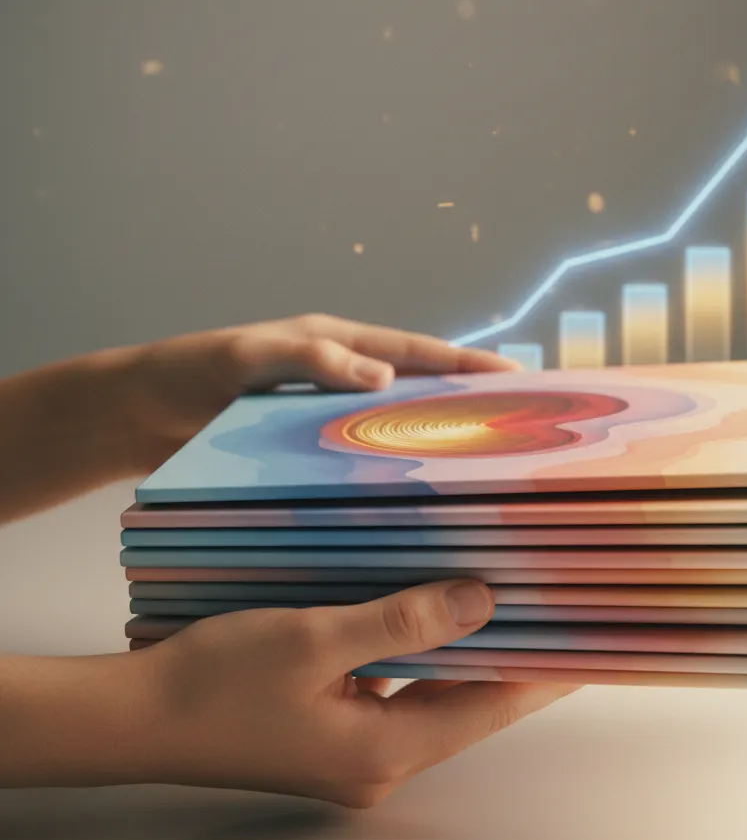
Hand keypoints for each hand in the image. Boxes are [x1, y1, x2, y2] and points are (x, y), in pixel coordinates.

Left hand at [128, 313, 517, 468]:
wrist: (139, 411)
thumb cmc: (191, 372)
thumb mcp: (248, 357)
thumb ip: (311, 359)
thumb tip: (385, 376)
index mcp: (335, 343)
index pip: (414, 351)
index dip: (465, 364)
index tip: (515, 378)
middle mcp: (338, 376)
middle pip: (416, 388)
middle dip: (463, 402)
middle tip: (513, 428)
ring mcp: (324, 413)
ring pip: (392, 425)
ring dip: (430, 440)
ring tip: (477, 468)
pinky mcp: (307, 447)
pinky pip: (360, 455)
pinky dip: (390, 467)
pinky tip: (411, 496)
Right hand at [134, 580, 576, 805]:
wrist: (137, 719)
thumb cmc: (216, 682)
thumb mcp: (314, 639)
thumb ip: (402, 621)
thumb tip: (480, 602)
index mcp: (386, 748)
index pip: (492, 705)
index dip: (544, 670)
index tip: (588, 636)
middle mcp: (382, 760)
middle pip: (471, 704)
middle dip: (513, 655)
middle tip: (554, 606)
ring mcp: (357, 750)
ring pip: (436, 695)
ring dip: (468, 652)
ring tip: (509, 602)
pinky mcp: (334, 731)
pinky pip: (399, 691)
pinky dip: (423, 656)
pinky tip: (432, 615)